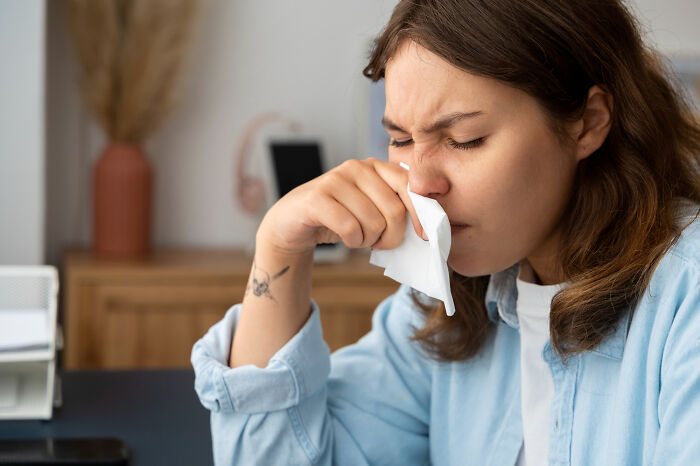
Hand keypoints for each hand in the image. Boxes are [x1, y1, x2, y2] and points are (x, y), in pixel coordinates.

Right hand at [256, 157, 424, 254]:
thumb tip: (425, 228)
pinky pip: (350, 228)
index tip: (423, 236)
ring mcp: (336, 179)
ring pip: (373, 223)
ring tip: (357, 237)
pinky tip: (345, 238)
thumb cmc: (340, 217)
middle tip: (378, 243)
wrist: (293, 221)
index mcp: (376, 167)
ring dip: (368, 241)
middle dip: (391, 237)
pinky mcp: (318, 197)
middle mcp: (358, 167)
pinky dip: (352, 242)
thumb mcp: (372, 208)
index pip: (409, 186)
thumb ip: (396, 209)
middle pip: (394, 211)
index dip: (420, 213)